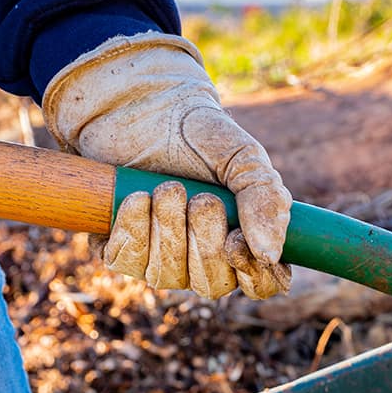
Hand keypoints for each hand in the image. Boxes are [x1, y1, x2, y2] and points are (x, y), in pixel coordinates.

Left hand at [43, 33, 291, 298]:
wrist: (137, 107)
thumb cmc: (196, 133)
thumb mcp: (241, 155)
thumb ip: (265, 198)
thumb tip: (270, 253)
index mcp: (246, 239)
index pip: (263, 284)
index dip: (254, 276)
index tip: (235, 242)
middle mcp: (205, 259)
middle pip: (212, 285)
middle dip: (204, 241)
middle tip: (201, 198)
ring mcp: (161, 259)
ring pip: (167, 276)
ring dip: (169, 229)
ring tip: (168, 188)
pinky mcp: (121, 250)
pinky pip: (127, 262)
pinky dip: (133, 229)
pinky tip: (138, 197)